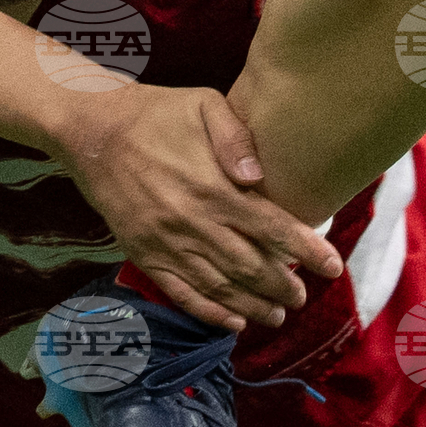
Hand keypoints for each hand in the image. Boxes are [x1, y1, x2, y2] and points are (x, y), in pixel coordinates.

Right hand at [51, 81, 342, 333]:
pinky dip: (209, 313)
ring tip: (277, 315)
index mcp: (214, 188)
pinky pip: (182, 293)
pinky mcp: (144, 255)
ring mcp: (167, 244)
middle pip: (250, 265)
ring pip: (220, 286)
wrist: (92, 131)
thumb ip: (236, 137)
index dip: (306, 250)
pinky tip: (233, 322)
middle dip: (283, 285)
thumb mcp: (203, 103)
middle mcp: (193, 223)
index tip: (333, 266)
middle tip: (304, 296)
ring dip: (253, 305)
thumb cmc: (155, 112)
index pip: (272, 227)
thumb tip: (258, 176)